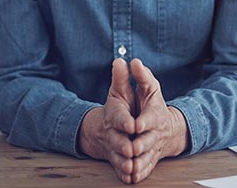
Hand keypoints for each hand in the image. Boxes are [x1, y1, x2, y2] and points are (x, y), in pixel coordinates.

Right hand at [79, 58, 136, 182]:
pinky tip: (131, 177)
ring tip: (133, 166)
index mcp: (114, 116)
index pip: (118, 118)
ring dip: (125, 162)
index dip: (126, 121)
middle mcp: (112, 133)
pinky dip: (124, 174)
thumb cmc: (117, 109)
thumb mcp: (119, 92)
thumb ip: (122, 78)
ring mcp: (114, 149)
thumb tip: (120, 60)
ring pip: (118, 158)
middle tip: (133, 149)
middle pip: (118, 141)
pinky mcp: (116, 161)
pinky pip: (120, 170)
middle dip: (124, 145)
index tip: (134, 125)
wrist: (102, 132)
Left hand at [128, 58, 188, 183]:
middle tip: (131, 148)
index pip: (149, 119)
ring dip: (138, 163)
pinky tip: (131, 177)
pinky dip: (139, 174)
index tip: (134, 126)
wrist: (168, 128)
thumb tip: (133, 61)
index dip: (142, 122)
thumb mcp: (149, 88)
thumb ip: (141, 76)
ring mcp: (153, 148)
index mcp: (154, 115)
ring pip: (146, 158)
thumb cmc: (154, 105)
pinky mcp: (150, 159)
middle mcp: (155, 133)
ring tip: (129, 166)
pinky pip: (145, 169)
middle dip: (139, 145)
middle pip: (147, 141)